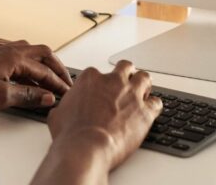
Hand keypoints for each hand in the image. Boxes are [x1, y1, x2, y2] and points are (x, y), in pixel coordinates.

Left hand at [0, 40, 72, 115]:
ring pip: (27, 56)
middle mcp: (6, 50)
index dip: (57, 83)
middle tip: (64, 83)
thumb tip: (45, 96)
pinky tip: (25, 84)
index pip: (44, 68)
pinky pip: (15, 62)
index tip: (66, 93)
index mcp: (12, 55)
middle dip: (54, 68)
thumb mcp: (0, 97)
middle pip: (40, 54)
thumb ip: (27, 95)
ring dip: (40, 69)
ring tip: (47, 85)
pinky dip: (26, 71)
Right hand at [32, 61, 161, 183]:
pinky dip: (154, 106)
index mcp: (90, 79)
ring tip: (142, 93)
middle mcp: (112, 81)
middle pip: (125, 67)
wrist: (86, 148)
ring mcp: (131, 94)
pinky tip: (150, 111)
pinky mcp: (145, 111)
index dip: (100, 83)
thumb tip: (62, 110)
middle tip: (124, 84)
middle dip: (126, 74)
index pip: (98, 72)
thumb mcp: (57, 115)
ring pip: (144, 78)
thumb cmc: (71, 134)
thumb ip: (64, 107)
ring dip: (143, 84)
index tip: (100, 92)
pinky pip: (157, 102)